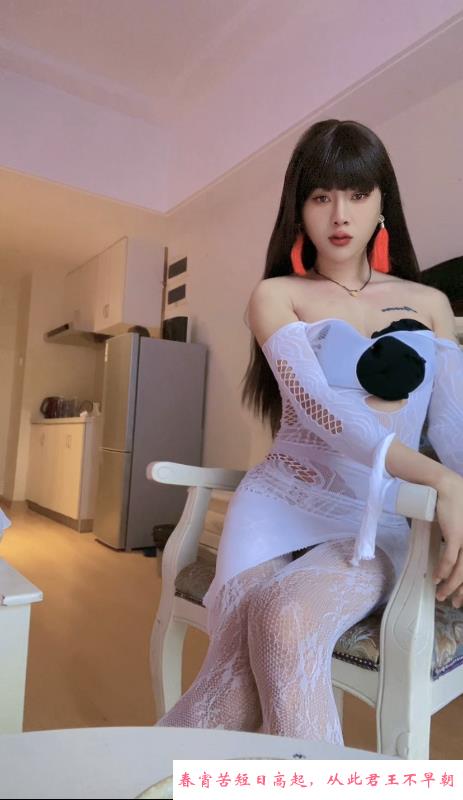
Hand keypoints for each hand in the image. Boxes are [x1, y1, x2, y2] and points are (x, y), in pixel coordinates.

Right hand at [433, 472, 462, 604]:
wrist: (447, 486)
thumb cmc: (454, 503)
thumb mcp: (460, 526)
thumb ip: (460, 540)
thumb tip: (452, 556)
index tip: (462, 596)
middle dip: (462, 591)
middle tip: (455, 603)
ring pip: (461, 571)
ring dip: (450, 586)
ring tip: (442, 596)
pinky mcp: (457, 535)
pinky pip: (450, 560)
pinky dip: (443, 572)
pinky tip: (437, 580)